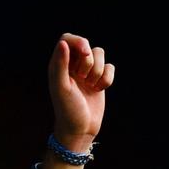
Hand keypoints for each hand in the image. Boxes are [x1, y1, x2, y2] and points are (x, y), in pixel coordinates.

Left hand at [48, 32, 114, 151]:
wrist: (80, 130)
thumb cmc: (67, 110)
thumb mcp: (61, 87)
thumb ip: (60, 64)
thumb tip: (63, 43)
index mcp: (59, 64)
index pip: (68, 38)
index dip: (79, 41)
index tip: (85, 52)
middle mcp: (72, 65)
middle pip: (87, 46)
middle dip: (89, 62)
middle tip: (82, 78)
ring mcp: (87, 72)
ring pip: (100, 54)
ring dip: (98, 71)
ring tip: (90, 86)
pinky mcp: (99, 79)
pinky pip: (110, 67)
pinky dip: (107, 79)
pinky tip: (99, 90)